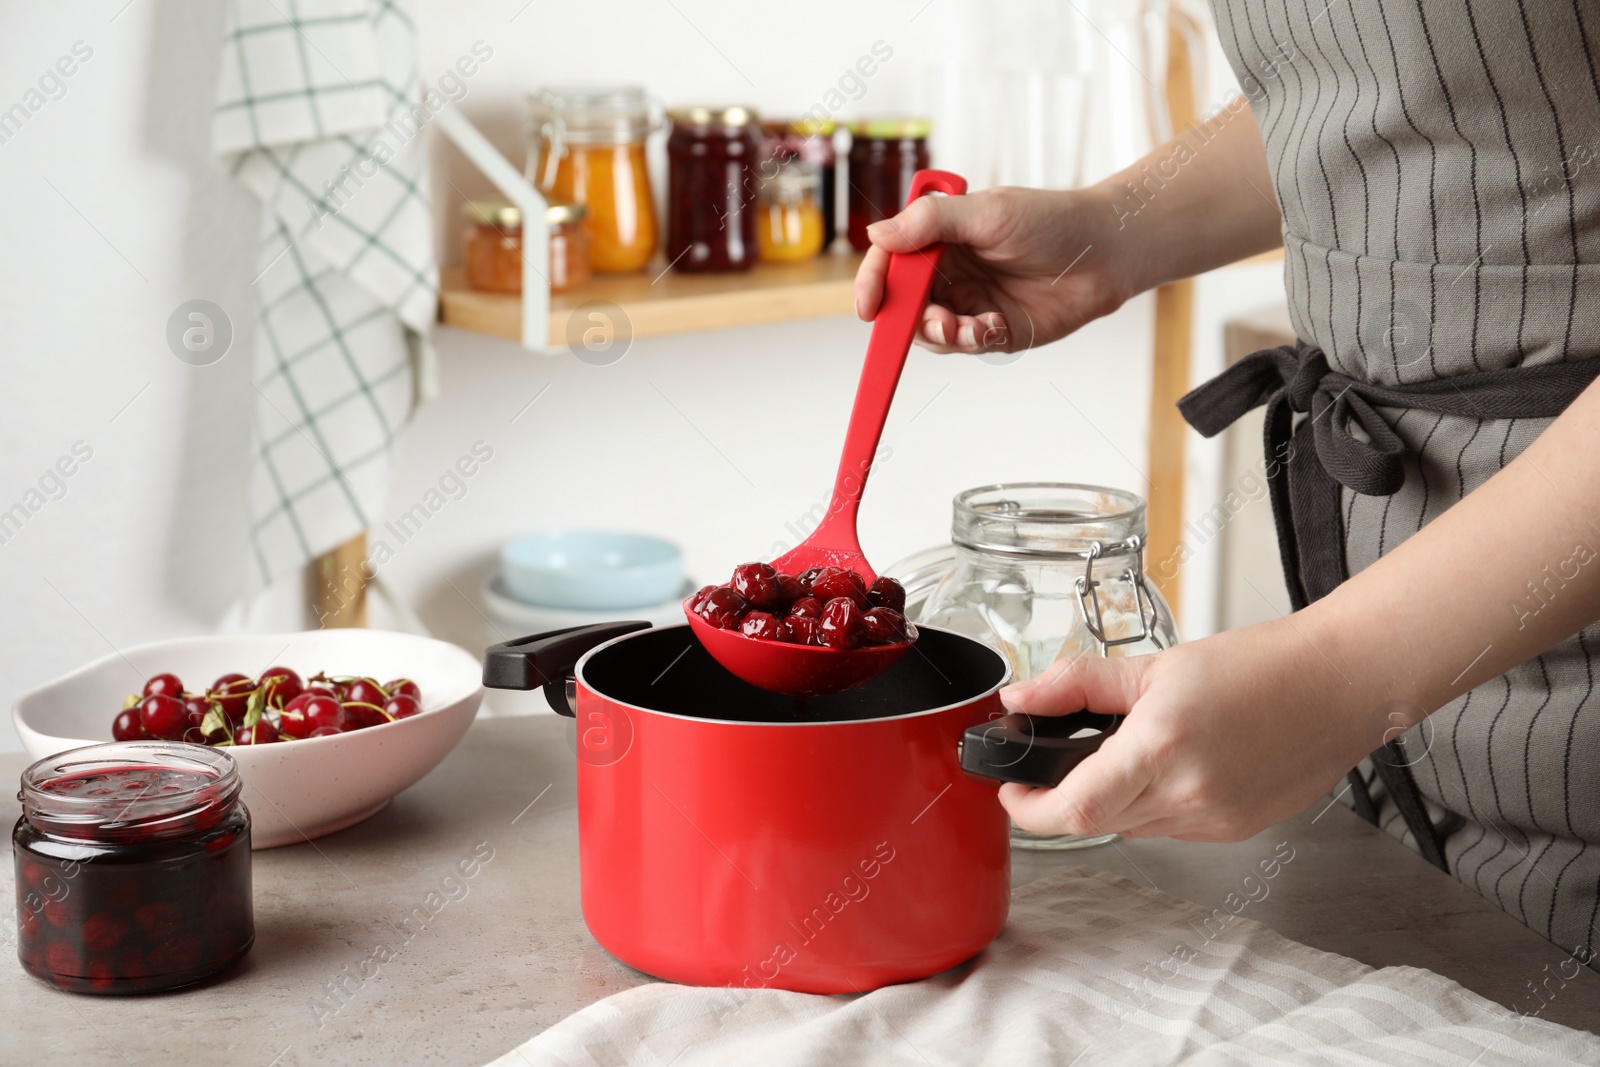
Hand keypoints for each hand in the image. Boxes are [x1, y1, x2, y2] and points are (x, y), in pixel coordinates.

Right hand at [852, 186, 1131, 355]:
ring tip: (971, 326)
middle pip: (904, 302)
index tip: (867, 304)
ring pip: (930, 331)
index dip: (873, 282)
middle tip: (936, 321)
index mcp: (939, 237)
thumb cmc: (1052, 220)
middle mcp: (948, 271)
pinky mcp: (992, 329)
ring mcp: (969, 302)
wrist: (1106, 253)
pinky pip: (965, 345)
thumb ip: (931, 223)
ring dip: (943, 334)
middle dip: (910, 318)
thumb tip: (877, 233)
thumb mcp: (987, 212)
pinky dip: (973, 340)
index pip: (890, 261)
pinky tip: (995, 325)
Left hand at [995, 621, 1392, 840]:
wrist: (1337, 685)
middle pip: (1095, 823)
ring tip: (1123, 753)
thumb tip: (1021, 699)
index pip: (1074, 810)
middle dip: (1062, 799)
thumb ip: (1076, 683)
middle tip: (1050, 765)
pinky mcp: (1233, 830)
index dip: (1029, 809)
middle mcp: (1188, 795)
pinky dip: (1151, 804)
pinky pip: (1168, 828)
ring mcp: (1213, 820)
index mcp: (1162, 748)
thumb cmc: (1261, 667)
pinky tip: (1170, 766)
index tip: (1012, 789)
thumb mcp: (1154, 664)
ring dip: (1109, 801)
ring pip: (1130, 828)